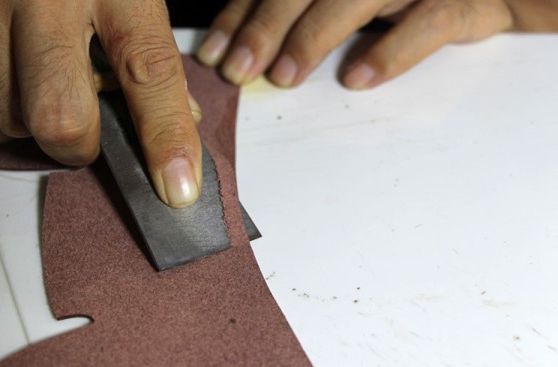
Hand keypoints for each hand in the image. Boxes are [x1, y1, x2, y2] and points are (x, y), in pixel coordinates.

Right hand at [0, 0, 201, 207]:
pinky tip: (6, 84)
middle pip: (60, 118)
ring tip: (41, 86)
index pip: (149, 73)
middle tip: (88, 129)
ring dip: (33, 125)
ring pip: (9, 120)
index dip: (167, 138)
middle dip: (80, 143)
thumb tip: (180, 118)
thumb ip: (150, 50)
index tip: (179, 188)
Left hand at [197, 0, 557, 88]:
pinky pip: (432, 19)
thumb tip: (257, 41)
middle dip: (265, 24)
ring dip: (315, 35)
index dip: (242, 10)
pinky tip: (360, 79)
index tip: (213, 50)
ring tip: (283, 78)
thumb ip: (318, 8)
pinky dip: (393, 49)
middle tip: (235, 68)